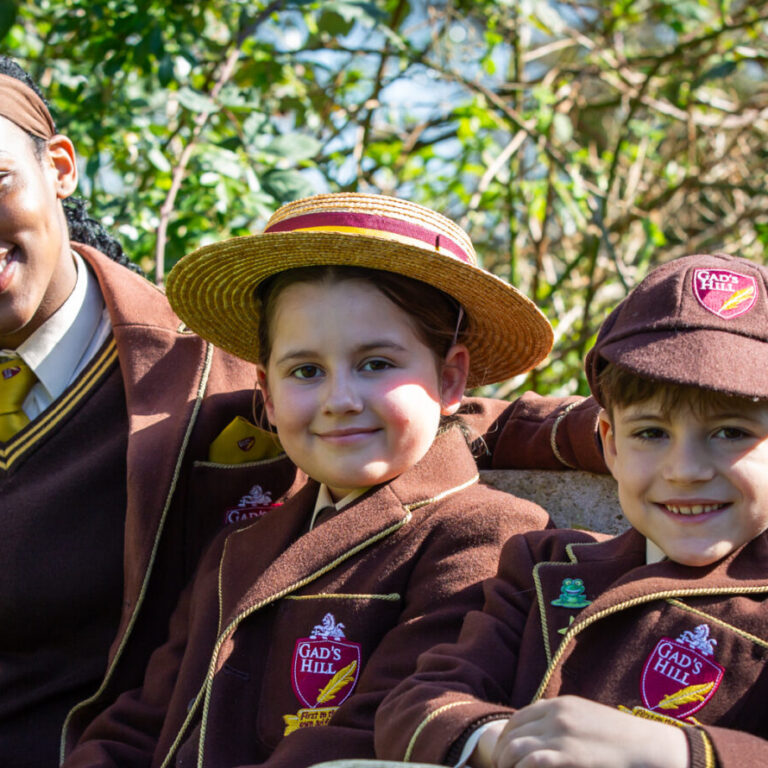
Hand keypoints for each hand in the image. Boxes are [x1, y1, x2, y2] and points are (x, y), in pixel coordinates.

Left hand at [488, 696, 687, 767]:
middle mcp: (556, 715)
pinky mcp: (569, 756)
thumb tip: (542, 736)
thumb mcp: (587, 716)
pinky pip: (531, 762)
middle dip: (502, 754)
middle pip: (512, 733)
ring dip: (506, 765)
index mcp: (559, 704)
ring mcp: (561, 735)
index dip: (506, 738)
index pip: (518, 718)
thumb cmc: (620, 737)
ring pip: (515, 748)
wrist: (648, 746)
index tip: (505, 755)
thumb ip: (564, 720)